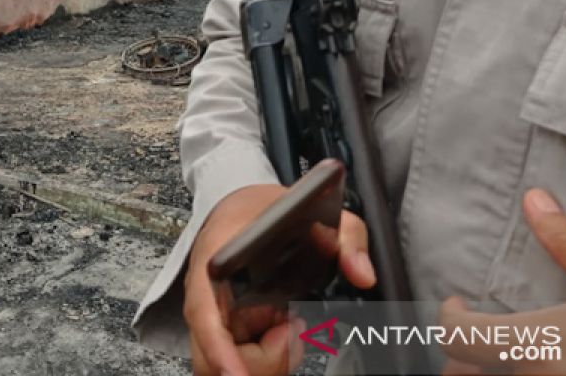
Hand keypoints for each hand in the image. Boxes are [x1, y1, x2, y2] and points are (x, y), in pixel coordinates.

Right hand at [184, 185, 375, 375]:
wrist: (235, 207)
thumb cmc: (259, 211)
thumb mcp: (309, 207)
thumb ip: (345, 236)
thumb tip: (362, 272)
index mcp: (215, 262)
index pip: (205, 314)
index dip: (219, 350)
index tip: (238, 375)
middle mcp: (203, 295)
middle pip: (211, 357)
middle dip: (259, 361)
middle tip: (288, 330)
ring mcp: (210, 316)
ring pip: (222, 365)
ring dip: (263, 361)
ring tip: (287, 326)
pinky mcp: (220, 329)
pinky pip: (235, 360)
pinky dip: (263, 358)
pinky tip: (279, 330)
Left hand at [440, 189, 565, 375]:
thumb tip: (535, 201)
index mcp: (537, 343)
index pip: (457, 338)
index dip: (447, 317)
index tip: (458, 302)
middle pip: (467, 375)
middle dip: (462, 358)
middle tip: (478, 333)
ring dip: (493, 372)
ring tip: (507, 353)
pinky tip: (550, 367)